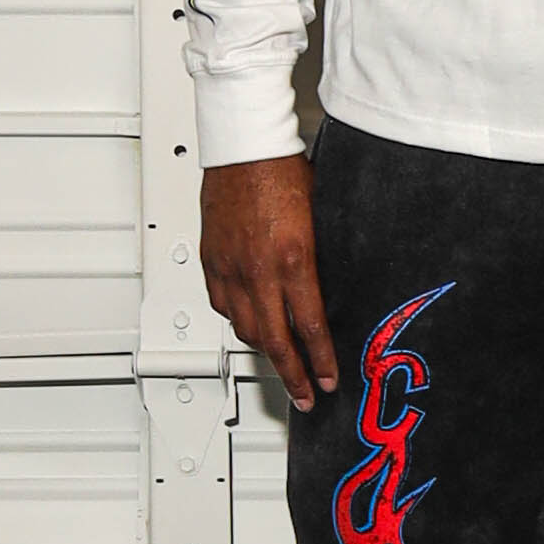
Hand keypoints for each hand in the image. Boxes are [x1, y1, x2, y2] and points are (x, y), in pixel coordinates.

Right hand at [200, 155, 338, 413]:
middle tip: (305, 396)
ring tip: (281, 362)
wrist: (244, 147)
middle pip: (274, 341)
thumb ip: (322, 260)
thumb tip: (331, 292)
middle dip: (292, 375)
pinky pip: (222, 305)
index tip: (329, 380)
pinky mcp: (212, 261)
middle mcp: (259, 270)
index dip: (320, 361)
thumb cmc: (284, 172)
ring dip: (264, 349)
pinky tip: (249, 323)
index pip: (309, 327)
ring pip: (244, 327)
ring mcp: (230, 268)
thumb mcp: (321, 219)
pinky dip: (238, 320)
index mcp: (293, 259)